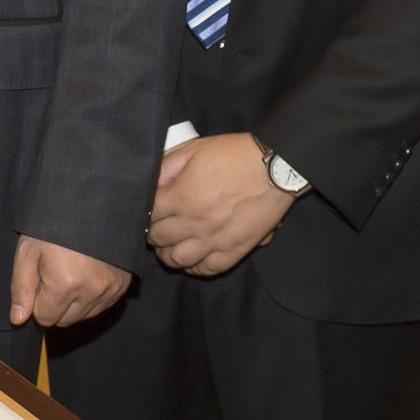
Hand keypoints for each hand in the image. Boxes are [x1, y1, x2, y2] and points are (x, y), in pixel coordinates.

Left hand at [9, 236, 131, 328]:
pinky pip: (101, 306)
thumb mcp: (28, 251)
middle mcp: (91, 290)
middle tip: (53, 274)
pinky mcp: (122, 285)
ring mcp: (110, 288)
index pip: (44, 317)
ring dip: (73, 302)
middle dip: (54, 304)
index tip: (39, 278)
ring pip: (83, 316)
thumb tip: (18, 319)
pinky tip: (85, 274)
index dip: (37, 300)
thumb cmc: (53, 225)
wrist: (90, 203)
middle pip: (64, 320)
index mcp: (65, 283)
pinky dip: (90, 297)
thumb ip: (21, 287)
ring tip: (70, 271)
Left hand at [146, 131, 296, 277]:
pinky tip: (192, 259)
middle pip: (158, 239)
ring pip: (178, 260)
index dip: (144, 213)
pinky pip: (208, 269)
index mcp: (181, 196)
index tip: (147, 212)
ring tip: (170, 245)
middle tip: (157, 228)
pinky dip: (195, 267)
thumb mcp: (192, 150)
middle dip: (152, 233)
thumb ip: (166, 167)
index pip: (147, 216)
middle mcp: (195, 222)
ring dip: (169, 253)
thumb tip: (149, 184)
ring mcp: (215, 239)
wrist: (275, 166)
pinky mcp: (236, 249)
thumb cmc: (233, 154)